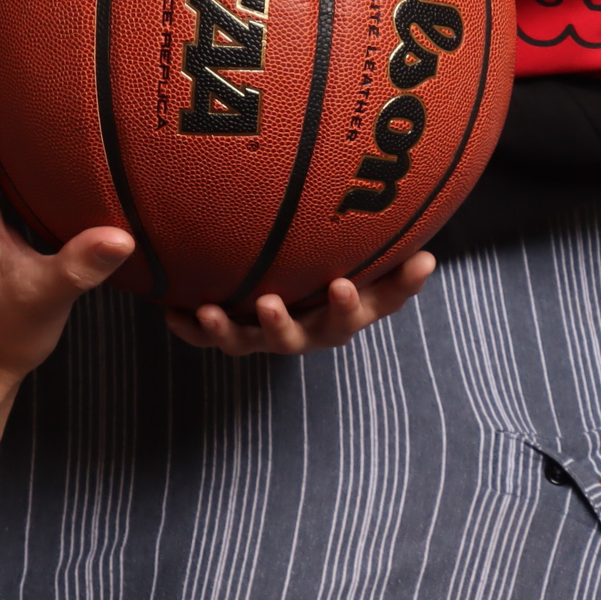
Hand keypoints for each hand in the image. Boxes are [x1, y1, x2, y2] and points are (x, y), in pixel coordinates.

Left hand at [161, 253, 437, 357]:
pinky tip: (170, 312)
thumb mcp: (372, 271)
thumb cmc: (341, 270)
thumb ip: (397, 271)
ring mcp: (264, 335)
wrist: (298, 292)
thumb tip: (430, 257)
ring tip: (212, 312)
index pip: (352, 314)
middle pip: (293, 339)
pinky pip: (208, 334)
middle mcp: (302, 331)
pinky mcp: (231, 330)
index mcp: (338, 317)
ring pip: (245, 343)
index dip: (351, 304)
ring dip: (227, 331)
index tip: (344, 284)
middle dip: (279, 325)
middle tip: (268, 304)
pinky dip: (190, 326)